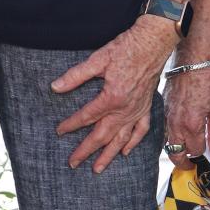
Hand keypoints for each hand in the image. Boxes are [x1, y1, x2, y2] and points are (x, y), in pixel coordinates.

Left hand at [51, 18, 175, 173]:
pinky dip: (133, 143)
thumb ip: (76, 75)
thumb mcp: (98, 59)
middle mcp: (125, 109)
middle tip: (73, 162)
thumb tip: (55, 87)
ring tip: (97, 168)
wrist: (153, 41)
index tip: (59, 131)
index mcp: (112, 97)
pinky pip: (141, 130)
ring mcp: (137, 109)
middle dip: (86, 150)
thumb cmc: (127, 47)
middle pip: (102, 135)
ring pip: (121, 139)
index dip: (71, 124)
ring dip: (108, 155)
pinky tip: (125, 151)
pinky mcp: (147, 106)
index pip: (87, 116)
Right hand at [163, 66, 209, 169]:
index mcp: (192, 124)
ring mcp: (168, 116)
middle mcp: (177, 123)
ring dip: (175, 148)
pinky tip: (178, 132)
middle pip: (176, 153)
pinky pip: (164, 129)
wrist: (192, 57)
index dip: (202, 152)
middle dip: (183, 162)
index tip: (206, 150)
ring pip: (167, 143)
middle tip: (190, 164)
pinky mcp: (163, 108)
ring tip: (184, 150)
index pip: (195, 150)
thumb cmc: (207, 77)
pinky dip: (170, 135)